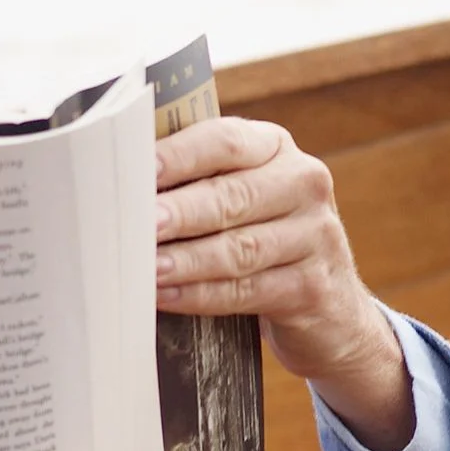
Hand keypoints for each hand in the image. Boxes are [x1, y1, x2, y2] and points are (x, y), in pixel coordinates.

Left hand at [153, 116, 412, 450]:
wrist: (332, 309)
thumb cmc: (260, 240)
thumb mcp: (242, 200)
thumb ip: (195, 182)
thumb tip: (116, 182)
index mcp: (275, 148)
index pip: (225, 141)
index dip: (179, 155)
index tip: (137, 168)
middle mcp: (303, 184)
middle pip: (232, 196)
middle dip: (178, 212)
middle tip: (136, 224)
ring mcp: (314, 236)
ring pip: (239, 248)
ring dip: (184, 259)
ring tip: (143, 267)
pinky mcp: (311, 287)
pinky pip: (247, 291)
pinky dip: (201, 295)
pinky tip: (166, 295)